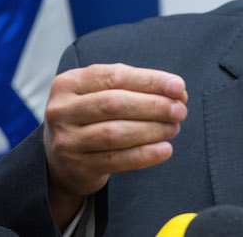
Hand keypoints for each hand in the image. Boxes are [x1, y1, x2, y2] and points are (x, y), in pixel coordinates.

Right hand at [43, 63, 187, 226]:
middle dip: (154, 106)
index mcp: (70, 82)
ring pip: (115, 132)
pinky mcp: (76, 166)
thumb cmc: (93, 117)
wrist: (62, 160)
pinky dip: (144, 154)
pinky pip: (116, 160)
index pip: (115, 76)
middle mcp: (62, 110)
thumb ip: (137, 88)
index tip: (178, 87)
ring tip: (174, 128)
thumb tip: (178, 91)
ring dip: (152, 130)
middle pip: (114, 103)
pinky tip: (165, 149)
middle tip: (180, 110)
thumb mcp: (104, 94)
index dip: (150, 80)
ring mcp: (66, 139)